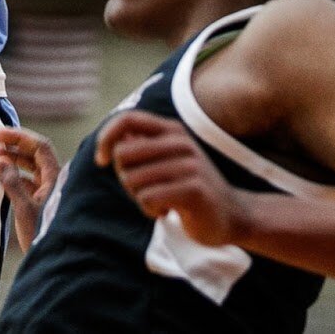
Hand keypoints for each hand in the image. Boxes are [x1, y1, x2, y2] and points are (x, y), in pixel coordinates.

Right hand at [0, 125, 60, 252]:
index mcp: (56, 178)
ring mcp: (51, 193)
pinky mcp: (44, 204)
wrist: (56, 261)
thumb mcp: (24, 208)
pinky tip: (5, 176)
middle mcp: (56, 182)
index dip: (20, 137)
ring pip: (33, 169)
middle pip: (37, 155)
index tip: (0, 134)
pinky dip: (17, 176)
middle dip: (17, 146)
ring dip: (16, 160)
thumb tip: (0, 160)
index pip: (40, 147)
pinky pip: (31, 182)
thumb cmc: (43, 235)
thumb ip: (12, 183)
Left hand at [95, 110, 247, 247]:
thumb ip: (142, 148)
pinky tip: (167, 211)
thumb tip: (114, 139)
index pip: (127, 119)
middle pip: (123, 154)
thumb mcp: (168, 161)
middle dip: (125, 178)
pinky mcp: (193, 189)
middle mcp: (181, 142)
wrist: (232, 215)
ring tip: (160, 201)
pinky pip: (148, 198)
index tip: (101, 160)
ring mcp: (189, 165)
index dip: (106, 137)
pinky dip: (149, 210)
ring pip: (133, 180)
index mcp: (172, 130)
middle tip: (145, 189)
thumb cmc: (190, 188)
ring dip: (139, 198)